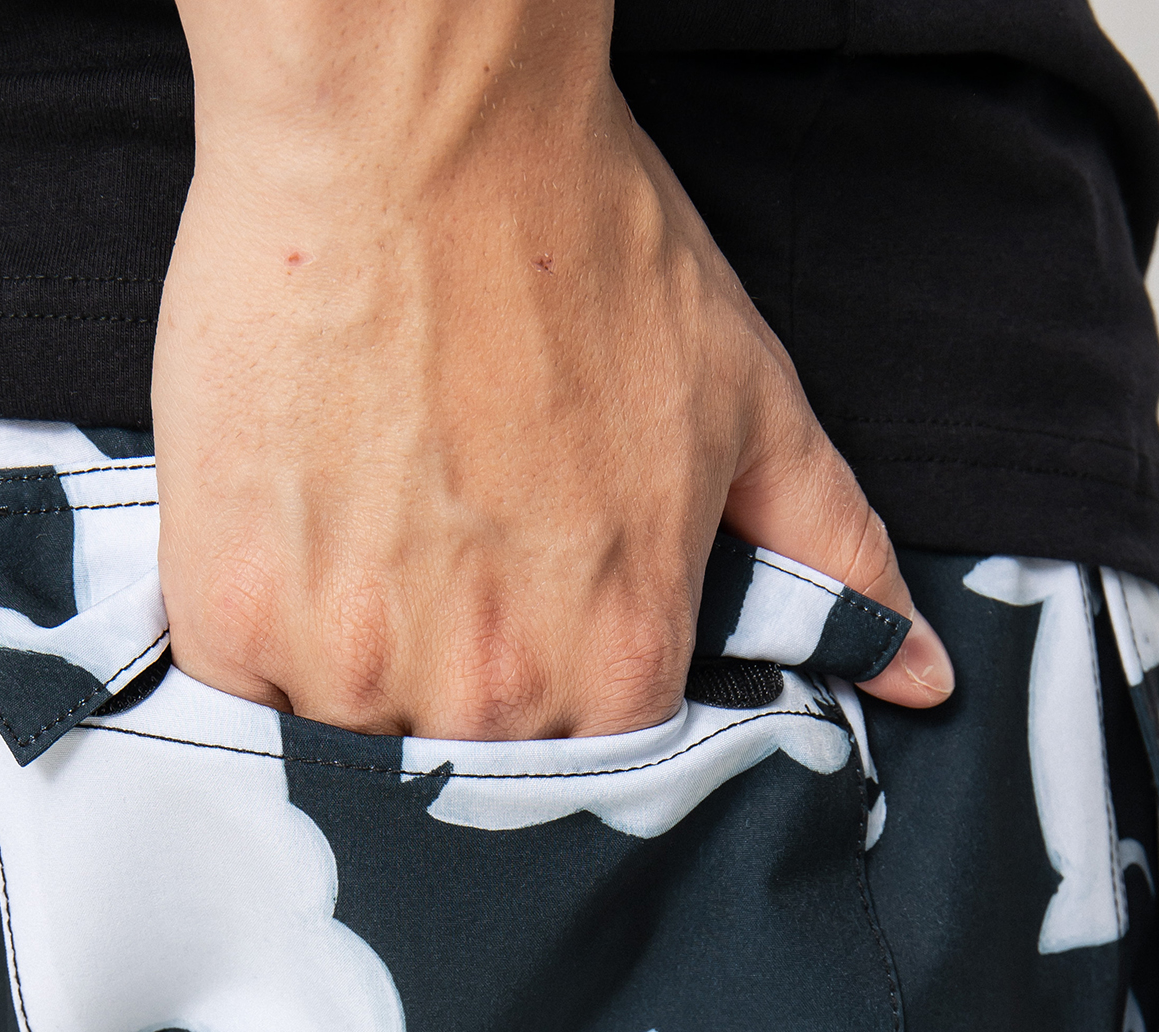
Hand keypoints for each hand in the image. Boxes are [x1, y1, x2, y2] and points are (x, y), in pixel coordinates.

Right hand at [158, 0, 952, 737]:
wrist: (409, 126)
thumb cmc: (582, 247)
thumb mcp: (749, 405)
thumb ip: (835, 561)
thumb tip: (923, 677)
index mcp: (623, 664)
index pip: (601, 777)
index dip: (568, 709)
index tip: (538, 637)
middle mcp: (496, 692)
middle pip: (472, 777)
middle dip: (463, 700)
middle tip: (443, 575)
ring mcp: (357, 662)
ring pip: (353, 753)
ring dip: (359, 679)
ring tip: (370, 550)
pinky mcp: (235, 616)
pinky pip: (245, 707)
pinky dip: (263, 652)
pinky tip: (292, 553)